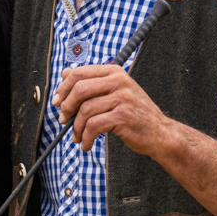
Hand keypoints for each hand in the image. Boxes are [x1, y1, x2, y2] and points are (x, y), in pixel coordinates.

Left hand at [52, 65, 173, 155]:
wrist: (160, 133)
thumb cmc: (134, 114)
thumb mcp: (114, 92)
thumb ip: (92, 83)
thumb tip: (64, 74)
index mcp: (114, 72)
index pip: (79, 73)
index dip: (63, 88)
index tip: (57, 101)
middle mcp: (119, 81)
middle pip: (80, 89)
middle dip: (66, 107)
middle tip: (64, 120)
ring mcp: (123, 98)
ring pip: (85, 110)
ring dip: (77, 127)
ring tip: (78, 136)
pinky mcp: (123, 116)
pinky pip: (94, 126)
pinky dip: (86, 137)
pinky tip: (87, 143)